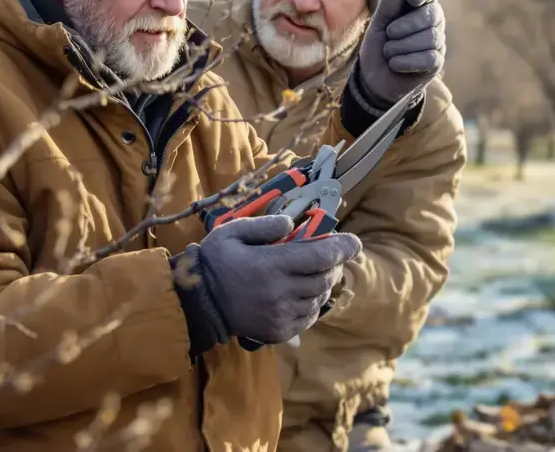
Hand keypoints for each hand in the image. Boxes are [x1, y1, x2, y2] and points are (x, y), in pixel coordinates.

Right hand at [190, 214, 361, 343]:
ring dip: (324, 284)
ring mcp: (281, 315)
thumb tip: (292, 223)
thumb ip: (264, 225)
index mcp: (270, 265)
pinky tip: (304, 293)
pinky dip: (314, 304)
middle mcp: (280, 292)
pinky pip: (309, 317)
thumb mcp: (232, 232)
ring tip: (317, 273)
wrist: (200, 303)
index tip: (355, 242)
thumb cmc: (215, 261)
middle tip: (332, 255)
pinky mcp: (279, 332)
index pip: (320, 255)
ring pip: (319, 298)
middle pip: (325, 278)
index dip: (343, 247)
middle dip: (335, 264)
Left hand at [356, 0, 444, 107]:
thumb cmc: (379, 45)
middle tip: (389, 32)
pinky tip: (394, 63)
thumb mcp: (378, 24)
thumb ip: (388, 6)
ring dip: (402, 45)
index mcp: (418, 5)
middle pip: (431, 14)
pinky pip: (428, 58)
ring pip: (431, 37)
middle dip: (407, 23)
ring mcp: (437, 42)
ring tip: (388, 51)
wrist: (375, 78)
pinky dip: (406, 61)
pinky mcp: (436, 62)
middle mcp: (432, 21)